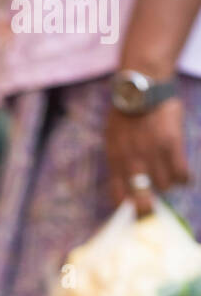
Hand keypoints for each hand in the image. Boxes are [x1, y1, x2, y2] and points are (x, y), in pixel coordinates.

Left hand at [104, 96, 189, 214]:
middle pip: (142, 200)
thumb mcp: (112, 139)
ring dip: (168, 185)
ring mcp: (153, 153)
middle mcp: (132, 161)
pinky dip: (184, 179)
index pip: (119, 197)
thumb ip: (118, 161)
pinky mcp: (171, 143)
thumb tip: (123, 184)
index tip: (134, 209)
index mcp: (115, 161)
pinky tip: (183, 178)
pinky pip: (181, 173)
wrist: (142, 86)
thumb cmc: (126, 113)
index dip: (128, 208)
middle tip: (153, 208)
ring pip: (165, 187)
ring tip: (169, 178)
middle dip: (148, 208)